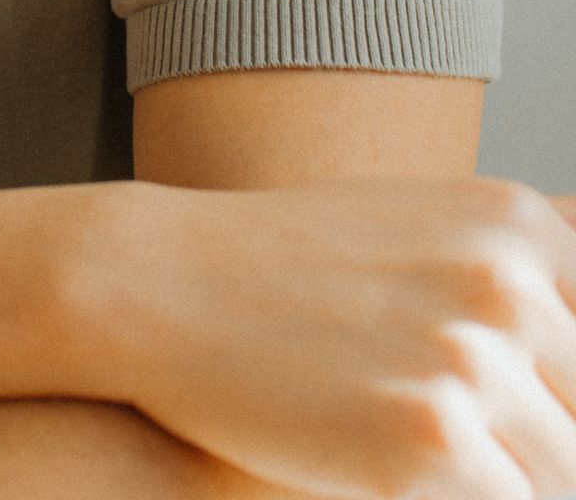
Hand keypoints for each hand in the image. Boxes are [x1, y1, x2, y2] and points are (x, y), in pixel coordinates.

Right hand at [94, 177, 575, 498]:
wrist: (163, 285)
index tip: (536, 404)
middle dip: (549, 440)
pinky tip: (411, 480)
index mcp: (517, 224)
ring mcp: (469, 357)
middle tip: (477, 435)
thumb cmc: (290, 268)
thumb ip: (519, 266)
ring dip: (516, 479)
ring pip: (565, 473)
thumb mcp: (426, 226)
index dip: (566, 386)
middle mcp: (507, 280)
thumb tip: (568, 326)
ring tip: (440, 456)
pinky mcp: (428, 437)